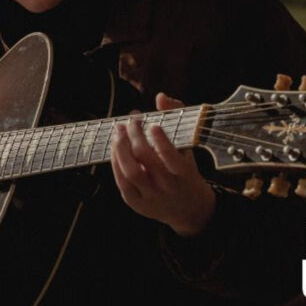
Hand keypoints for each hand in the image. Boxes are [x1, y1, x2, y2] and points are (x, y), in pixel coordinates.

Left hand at [110, 92, 215, 236]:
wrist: (189, 209)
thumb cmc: (185, 170)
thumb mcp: (188, 146)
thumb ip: (177, 117)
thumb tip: (161, 96)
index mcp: (184, 173)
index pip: (172, 157)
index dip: (161, 141)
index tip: (152, 125)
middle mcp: (168, 186)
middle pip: (146, 159)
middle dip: (134, 135)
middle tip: (131, 120)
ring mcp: (151, 197)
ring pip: (131, 171)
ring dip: (120, 147)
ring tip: (119, 131)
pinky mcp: (137, 203)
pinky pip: (122, 182)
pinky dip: (116, 162)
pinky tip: (116, 148)